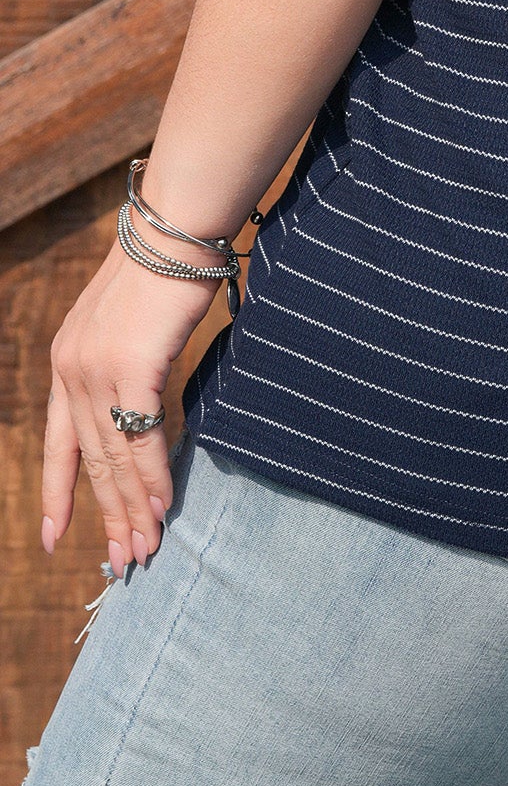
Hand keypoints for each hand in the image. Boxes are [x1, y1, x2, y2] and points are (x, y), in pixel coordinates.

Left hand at [43, 241, 220, 575]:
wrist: (176, 226)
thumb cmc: (166, 264)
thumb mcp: (129, 319)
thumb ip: (127, 359)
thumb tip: (145, 392)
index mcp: (66, 359)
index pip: (57, 443)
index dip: (58, 493)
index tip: (54, 538)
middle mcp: (72, 370)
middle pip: (89, 460)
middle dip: (106, 515)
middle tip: (124, 560)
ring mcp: (97, 370)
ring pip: (113, 457)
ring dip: (132, 508)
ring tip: (145, 547)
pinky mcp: (131, 368)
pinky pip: (142, 437)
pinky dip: (152, 476)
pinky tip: (162, 505)